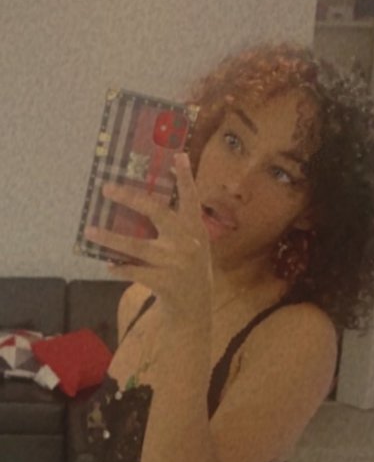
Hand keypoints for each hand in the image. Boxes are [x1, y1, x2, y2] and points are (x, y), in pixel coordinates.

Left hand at [84, 152, 212, 323]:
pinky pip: (134, 271)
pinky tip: (108, 265)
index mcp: (196, 229)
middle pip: (156, 213)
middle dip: (130, 198)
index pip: (191, 198)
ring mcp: (175, 263)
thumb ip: (178, 225)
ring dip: (110, 239)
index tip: (177, 155)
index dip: (185, 177)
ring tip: (90, 232)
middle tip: (107, 188)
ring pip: (136, 246)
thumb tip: (139, 203)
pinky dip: (119, 268)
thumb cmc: (189, 269)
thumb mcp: (193, 244)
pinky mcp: (164, 282)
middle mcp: (187, 242)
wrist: (195, 307)